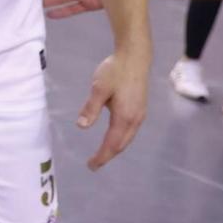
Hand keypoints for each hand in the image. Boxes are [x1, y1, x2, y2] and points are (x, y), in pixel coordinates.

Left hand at [77, 46, 148, 169]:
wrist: (135, 57)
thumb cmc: (115, 71)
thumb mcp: (99, 88)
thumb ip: (91, 108)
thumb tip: (81, 127)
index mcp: (124, 117)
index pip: (112, 144)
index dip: (101, 156)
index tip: (91, 165)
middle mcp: (135, 119)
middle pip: (121, 144)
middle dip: (108, 155)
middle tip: (94, 163)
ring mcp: (140, 115)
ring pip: (127, 138)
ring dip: (115, 148)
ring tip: (102, 153)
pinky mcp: (140, 109)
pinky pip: (130, 131)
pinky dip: (121, 139)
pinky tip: (114, 137)